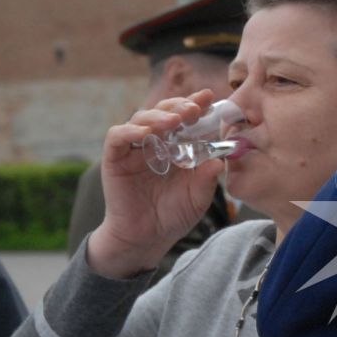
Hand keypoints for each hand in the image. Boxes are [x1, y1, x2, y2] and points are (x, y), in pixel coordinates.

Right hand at [86, 92, 226, 279]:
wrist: (147, 238)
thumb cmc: (173, 215)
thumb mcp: (198, 197)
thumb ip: (208, 179)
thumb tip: (220, 160)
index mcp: (177, 146)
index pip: (186, 119)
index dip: (196, 105)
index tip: (209, 97)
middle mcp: (156, 142)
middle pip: (164, 112)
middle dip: (179, 106)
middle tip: (193, 110)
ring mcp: (134, 149)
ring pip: (141, 118)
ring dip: (158, 116)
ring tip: (174, 121)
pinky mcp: (115, 159)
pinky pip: (118, 137)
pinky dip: (130, 131)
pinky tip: (145, 134)